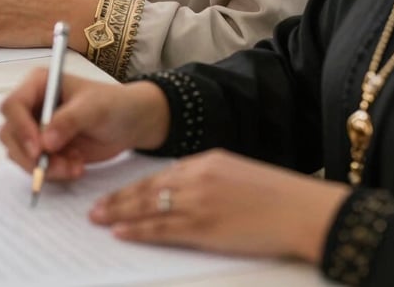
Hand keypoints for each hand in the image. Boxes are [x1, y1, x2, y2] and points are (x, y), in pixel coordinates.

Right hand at [0, 71, 170, 180]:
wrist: (131, 123)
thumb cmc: (113, 104)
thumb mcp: (94, 108)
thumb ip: (68, 120)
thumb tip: (44, 142)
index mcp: (39, 84)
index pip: (13, 105)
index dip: (20, 127)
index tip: (38, 149)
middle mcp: (32, 106)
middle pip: (9, 133)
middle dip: (31, 155)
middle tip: (59, 166)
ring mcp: (36, 129)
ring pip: (20, 154)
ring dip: (45, 167)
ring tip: (75, 166)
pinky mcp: (45, 150)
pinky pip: (35, 167)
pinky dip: (54, 173)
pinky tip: (77, 166)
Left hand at [90, 149, 349, 263]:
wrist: (299, 210)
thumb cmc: (273, 195)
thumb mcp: (234, 172)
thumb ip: (206, 177)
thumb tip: (180, 189)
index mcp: (204, 161)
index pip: (159, 174)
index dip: (132, 186)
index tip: (113, 192)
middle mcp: (196, 178)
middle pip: (147, 189)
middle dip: (117, 199)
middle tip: (94, 208)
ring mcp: (199, 203)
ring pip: (149, 208)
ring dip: (120, 214)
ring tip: (98, 219)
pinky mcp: (205, 227)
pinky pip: (164, 229)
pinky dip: (139, 230)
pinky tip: (122, 233)